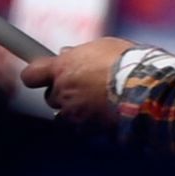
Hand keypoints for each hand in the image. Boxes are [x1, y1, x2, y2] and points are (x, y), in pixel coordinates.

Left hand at [16, 36, 135, 125]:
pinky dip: (89, 121)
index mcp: (63, 69)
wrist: (143, 88)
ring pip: (65, 114)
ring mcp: (74, 113)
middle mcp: (63, 92)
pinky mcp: (87, 129)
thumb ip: (79, 53)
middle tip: (81, 84)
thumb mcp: (101, 46)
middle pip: (50, 96)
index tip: (40, 73)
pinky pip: (82, 126)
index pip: (31, 75)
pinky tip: (105, 111)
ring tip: (98, 99)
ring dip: (75, 108)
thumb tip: (66, 54)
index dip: (35, 74)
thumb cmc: (125, 62)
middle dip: (62, 92)